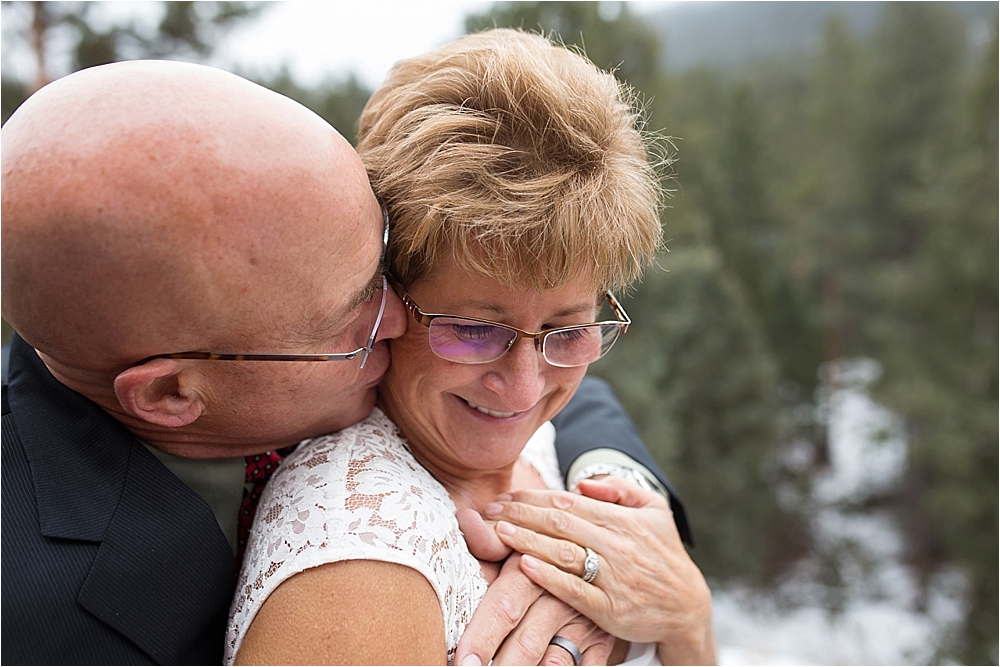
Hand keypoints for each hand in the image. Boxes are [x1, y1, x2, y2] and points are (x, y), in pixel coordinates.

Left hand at [484, 476, 715, 664]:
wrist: (687, 606)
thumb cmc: (664, 553)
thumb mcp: (655, 510)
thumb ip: (619, 489)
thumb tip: (581, 483)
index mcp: (623, 521)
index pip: (569, 502)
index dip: (533, 497)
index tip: (506, 496)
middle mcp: (617, 547)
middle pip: (559, 524)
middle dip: (520, 514)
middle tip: (489, 510)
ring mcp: (613, 579)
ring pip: (563, 554)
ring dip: (527, 540)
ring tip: (498, 531)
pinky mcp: (609, 610)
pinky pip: (574, 591)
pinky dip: (548, 578)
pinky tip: (524, 566)